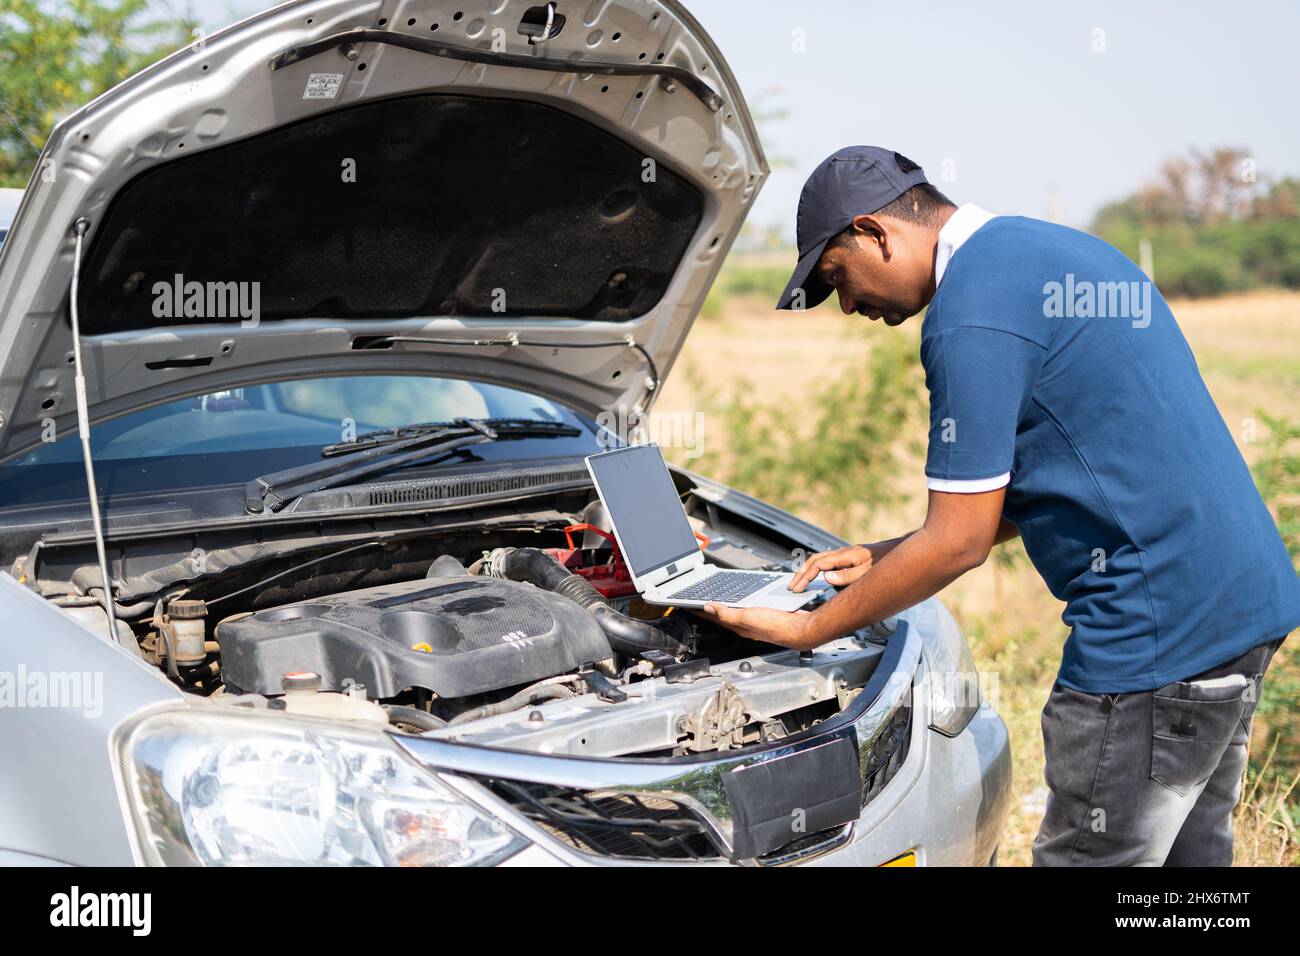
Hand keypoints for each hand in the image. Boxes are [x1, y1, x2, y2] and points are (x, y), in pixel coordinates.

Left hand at [697, 604, 814, 647]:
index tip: (687, 605)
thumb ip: (727, 613)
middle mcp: (744, 624)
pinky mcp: (765, 615)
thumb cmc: (777, 626)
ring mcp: (755, 620)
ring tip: (715, 600)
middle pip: (721, 615)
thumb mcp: (747, 617)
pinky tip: (743, 600)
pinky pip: (747, 608)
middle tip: (697, 602)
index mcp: (737, 625)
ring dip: (724, 606)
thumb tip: (708, 607)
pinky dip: (740, 603)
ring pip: (734, 612)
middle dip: (709, 608)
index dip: (699, 610)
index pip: (713, 617)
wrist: (800, 629)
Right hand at [788, 543, 883, 591]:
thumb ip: (847, 576)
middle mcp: (843, 553)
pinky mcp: (849, 558)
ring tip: (799, 582)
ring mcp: (845, 555)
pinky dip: (816, 569)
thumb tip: (826, 577)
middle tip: (792, 587)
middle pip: (814, 560)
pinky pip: (827, 561)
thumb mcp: (867, 572)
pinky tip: (816, 576)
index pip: (818, 564)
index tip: (798, 588)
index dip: (806, 576)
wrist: (898, 550)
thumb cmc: (886, 561)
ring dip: (807, 570)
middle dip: (801, 573)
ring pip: (820, 559)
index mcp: (845, 555)